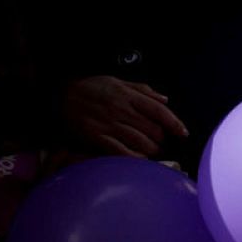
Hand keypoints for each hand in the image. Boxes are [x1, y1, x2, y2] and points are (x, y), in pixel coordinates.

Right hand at [61, 76, 187, 157]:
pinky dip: (133, 157)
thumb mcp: (117, 81)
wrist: (58, 95)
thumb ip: (143, 90)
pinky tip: (140, 160)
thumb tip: (165, 99)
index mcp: (128, 95)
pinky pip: (119, 151)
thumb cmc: (91, 87)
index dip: (175, 123)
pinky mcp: (96, 137)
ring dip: (151, 149)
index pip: (159, 110)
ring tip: (153, 151)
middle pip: (152, 129)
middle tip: (162, 142)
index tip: (183, 133)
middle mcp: (121, 110)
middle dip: (162, 139)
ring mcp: (108, 124)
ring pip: (140, 141)